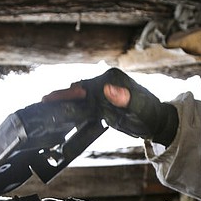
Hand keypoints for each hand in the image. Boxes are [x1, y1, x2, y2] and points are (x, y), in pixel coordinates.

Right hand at [43, 68, 178, 145]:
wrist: (156, 122)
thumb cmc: (151, 114)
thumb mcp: (140, 107)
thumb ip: (125, 98)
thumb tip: (107, 89)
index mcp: (112, 79)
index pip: (87, 85)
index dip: (73, 92)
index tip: (59, 97)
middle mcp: (104, 83)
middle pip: (79, 90)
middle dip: (62, 95)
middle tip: (44, 101)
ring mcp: (101, 94)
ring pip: (78, 98)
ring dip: (63, 102)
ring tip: (45, 106)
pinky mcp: (101, 105)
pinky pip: (83, 107)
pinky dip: (72, 110)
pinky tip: (59, 114)